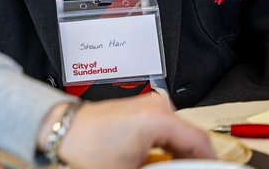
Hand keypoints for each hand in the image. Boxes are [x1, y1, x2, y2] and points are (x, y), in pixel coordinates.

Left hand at [39, 93, 213, 168]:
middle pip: (190, 137)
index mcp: (158, 118)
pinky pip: (163, 130)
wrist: (59, 132)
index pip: (201, 142)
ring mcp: (146, 105)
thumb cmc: (85, 148)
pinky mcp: (137, 110)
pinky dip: (165, 147)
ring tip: (166, 168)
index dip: (209, 163)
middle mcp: (154, 106)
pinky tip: (155, 161)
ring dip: (177, 155)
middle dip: (190, 160)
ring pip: (177, 134)